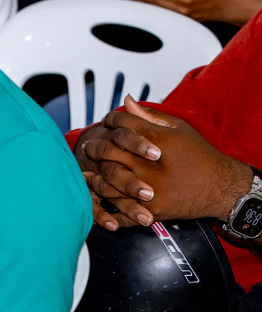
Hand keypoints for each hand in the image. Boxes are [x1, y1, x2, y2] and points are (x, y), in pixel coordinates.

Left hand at [82, 97, 252, 228]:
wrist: (224, 188)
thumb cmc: (201, 155)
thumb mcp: (180, 129)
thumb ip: (150, 116)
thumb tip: (126, 100)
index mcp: (158, 140)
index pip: (122, 124)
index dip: (110, 121)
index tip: (105, 123)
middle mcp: (151, 164)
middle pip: (109, 152)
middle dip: (95, 148)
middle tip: (88, 149)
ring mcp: (150, 188)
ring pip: (109, 181)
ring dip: (94, 178)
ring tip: (86, 175)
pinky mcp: (152, 209)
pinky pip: (121, 211)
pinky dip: (107, 207)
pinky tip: (100, 201)